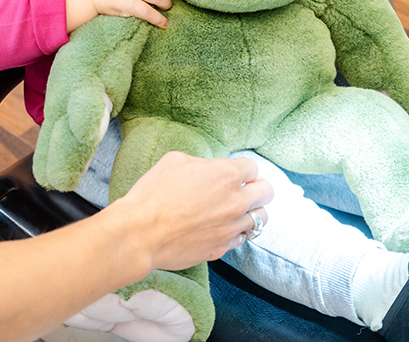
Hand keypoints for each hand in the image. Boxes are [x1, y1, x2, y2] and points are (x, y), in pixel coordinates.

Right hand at [115, 152, 272, 272]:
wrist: (141, 232)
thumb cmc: (153, 194)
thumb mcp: (174, 161)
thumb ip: (201, 164)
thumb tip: (208, 170)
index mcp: (225, 175)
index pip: (252, 167)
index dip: (243, 169)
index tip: (235, 173)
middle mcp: (235, 201)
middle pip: (266, 192)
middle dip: (258, 189)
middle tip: (246, 190)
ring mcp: (231, 227)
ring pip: (260, 219)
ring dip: (251, 212)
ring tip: (238, 211)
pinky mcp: (222, 248)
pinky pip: (241, 239)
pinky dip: (236, 232)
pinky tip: (224, 228)